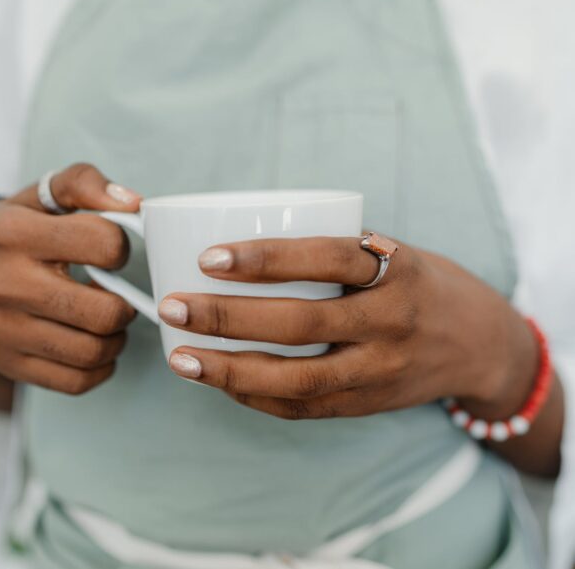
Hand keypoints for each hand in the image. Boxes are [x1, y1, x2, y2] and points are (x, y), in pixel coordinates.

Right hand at [0, 163, 140, 394]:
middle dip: (126, 306)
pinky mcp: (9, 363)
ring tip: (107, 321)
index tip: (110, 252)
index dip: (121, 247)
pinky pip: (77, 381)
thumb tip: (133, 203)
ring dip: (116, 339)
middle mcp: (5, 285)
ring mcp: (4, 330)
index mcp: (16, 235)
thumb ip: (86, 184)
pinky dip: (100, 368)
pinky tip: (94, 345)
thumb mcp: (42, 195)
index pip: (104, 244)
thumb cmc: (16, 233)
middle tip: (117, 296)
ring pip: (94, 352)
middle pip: (104, 312)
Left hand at [159, 236, 538, 419]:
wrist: (482, 344)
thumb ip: (337, 252)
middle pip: (302, 324)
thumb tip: (250, 245)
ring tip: (181, 357)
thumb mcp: (395, 253)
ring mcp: (381, 371)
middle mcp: (391, 323)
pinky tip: (220, 381)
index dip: (266, 258)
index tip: (208, 257)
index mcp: (397, 270)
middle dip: (228, 317)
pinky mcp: (369, 405)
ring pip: (298, 380)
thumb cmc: (423, 285)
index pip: (327, 258)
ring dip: (231, 371)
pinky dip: (257, 397)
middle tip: (173, 306)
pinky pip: (306, 409)